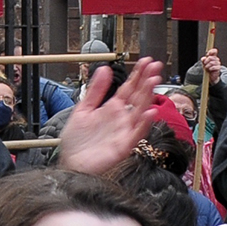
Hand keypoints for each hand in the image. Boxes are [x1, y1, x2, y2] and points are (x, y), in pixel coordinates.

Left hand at [56, 57, 164, 177]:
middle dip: (147, 81)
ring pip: (140, 111)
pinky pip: (137, 133)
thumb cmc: (76, 142)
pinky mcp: (124, 146)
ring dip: (148, 96)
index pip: (129, 88)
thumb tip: (104, 69)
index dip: (137, 75)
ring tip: (154, 81)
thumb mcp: (82, 110)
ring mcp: (124, 132)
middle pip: (138, 96)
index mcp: (112, 109)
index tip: (146, 61)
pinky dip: (144, 123)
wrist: (70, 164)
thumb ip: (95, 90)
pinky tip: (150, 111)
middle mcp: (122, 119)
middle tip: (155, 66)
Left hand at [201, 50, 225, 79]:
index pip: (214, 51)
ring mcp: (218, 63)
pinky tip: (210, 70)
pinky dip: (210, 69)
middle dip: (206, 61)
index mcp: (213, 56)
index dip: (211, 51)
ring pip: (211, 63)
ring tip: (207, 68)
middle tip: (205, 64)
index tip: (208, 54)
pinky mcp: (219, 68)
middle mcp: (216, 59)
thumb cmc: (208, 68)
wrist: (210, 75)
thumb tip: (204, 58)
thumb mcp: (204, 63)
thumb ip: (203, 60)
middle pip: (210, 57)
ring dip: (207, 66)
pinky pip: (213, 67)